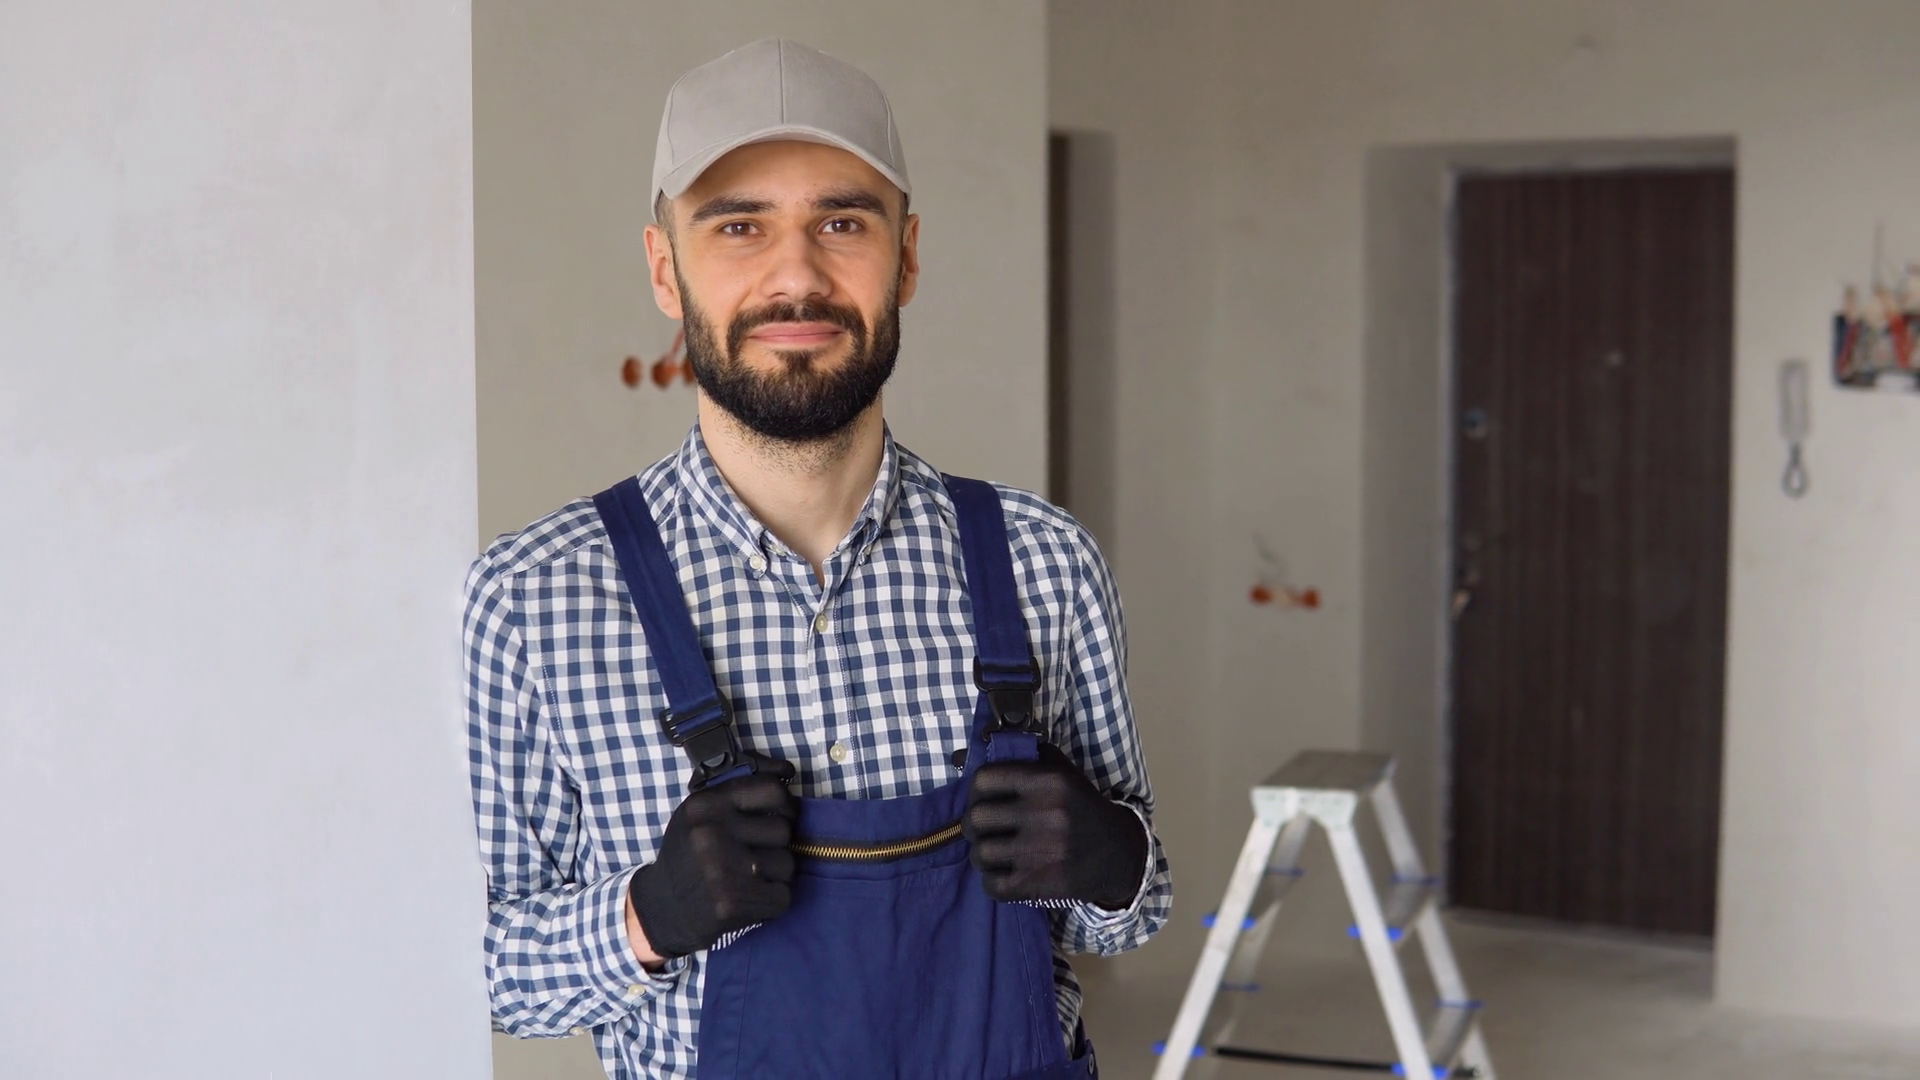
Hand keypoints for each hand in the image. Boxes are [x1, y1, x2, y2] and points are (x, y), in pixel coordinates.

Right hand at [628, 758, 797, 960]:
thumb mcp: (702, 814)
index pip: (772, 790)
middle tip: (759, 853)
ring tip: (753, 876)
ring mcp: (722, 871)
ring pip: (787, 863)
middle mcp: (711, 835)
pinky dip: (774, 898)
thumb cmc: (692, 854)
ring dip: (777, 873)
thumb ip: (740, 791)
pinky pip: (783, 895)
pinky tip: (752, 896)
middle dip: (778, 843)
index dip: (787, 803)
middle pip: (783, 829)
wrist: (665, 907)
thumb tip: (788, 771)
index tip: (783, 815)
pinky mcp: (732, 903)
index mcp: (705, 806)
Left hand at [962, 743, 1148, 910]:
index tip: (984, 801)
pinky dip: (992, 882)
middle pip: (975, 819)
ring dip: (981, 856)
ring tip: (995, 854)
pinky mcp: (1041, 884)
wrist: (1118, 853)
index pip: (983, 780)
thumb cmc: (1081, 809)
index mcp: (1048, 781)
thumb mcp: (1062, 772)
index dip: (976, 792)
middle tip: (985, 831)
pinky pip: (992, 885)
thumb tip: (966, 755)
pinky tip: (1005, 875)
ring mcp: (1043, 851)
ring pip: (980, 854)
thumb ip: (1023, 757)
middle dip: (973, 827)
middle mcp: (1046, 813)